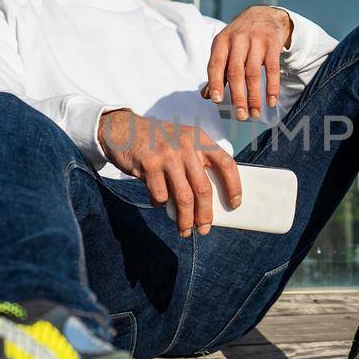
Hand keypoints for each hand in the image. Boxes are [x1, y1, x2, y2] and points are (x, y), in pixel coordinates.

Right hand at [98, 109, 240, 236]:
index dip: (234, 186)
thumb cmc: (158, 140)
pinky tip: (159, 204)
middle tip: (204, 228)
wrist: (124, 128)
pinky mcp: (149, 164)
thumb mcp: (183, 141)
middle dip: (205, 214)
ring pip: (183, 197)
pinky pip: (160, 195)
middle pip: (204, 188)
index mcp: (200, 139)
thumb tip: (209, 199)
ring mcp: (167, 155)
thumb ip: (197, 162)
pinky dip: (161, 204)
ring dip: (185, 219)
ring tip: (185, 230)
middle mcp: (186, 146)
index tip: (235, 203)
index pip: (226, 163)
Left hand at [203, 5, 292, 119]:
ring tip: (254, 113)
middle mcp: (238, 40)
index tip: (216, 100)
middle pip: (236, 72)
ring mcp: (256, 41)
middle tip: (240, 116)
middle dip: (238, 96)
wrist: (265, 14)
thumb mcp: (225, 48)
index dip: (215, 82)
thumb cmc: (240, 37)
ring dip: (254, 96)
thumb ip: (217, 71)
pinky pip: (272, 68)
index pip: (216, 64)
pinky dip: (272, 86)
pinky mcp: (273, 44)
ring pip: (254, 73)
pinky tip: (271, 101)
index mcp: (222, 41)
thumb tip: (206, 96)